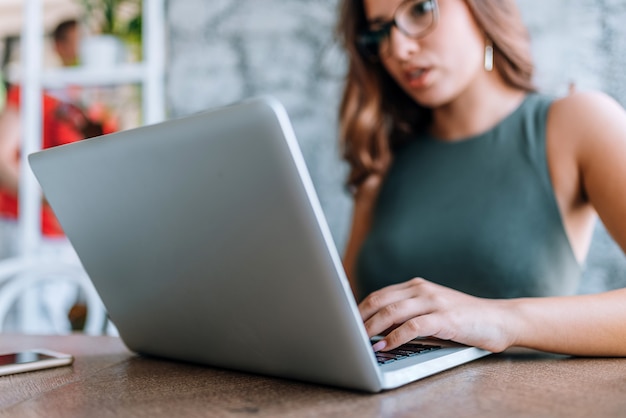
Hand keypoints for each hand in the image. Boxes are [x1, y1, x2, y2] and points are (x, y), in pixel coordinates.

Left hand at [359, 278, 514, 352]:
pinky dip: (395, 337)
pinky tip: (385, 346)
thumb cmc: (464, 319)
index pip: (380, 294)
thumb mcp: (432, 311)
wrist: (500, 319)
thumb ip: (408, 314)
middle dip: (360, 318)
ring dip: (372, 328)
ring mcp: (434, 302)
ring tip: (360, 341)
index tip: (345, 323)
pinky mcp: (445, 318)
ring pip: (393, 311)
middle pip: (381, 300)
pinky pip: (413, 326)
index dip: (359, 309)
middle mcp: (423, 289)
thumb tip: (377, 329)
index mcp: (416, 286)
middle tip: (346, 333)